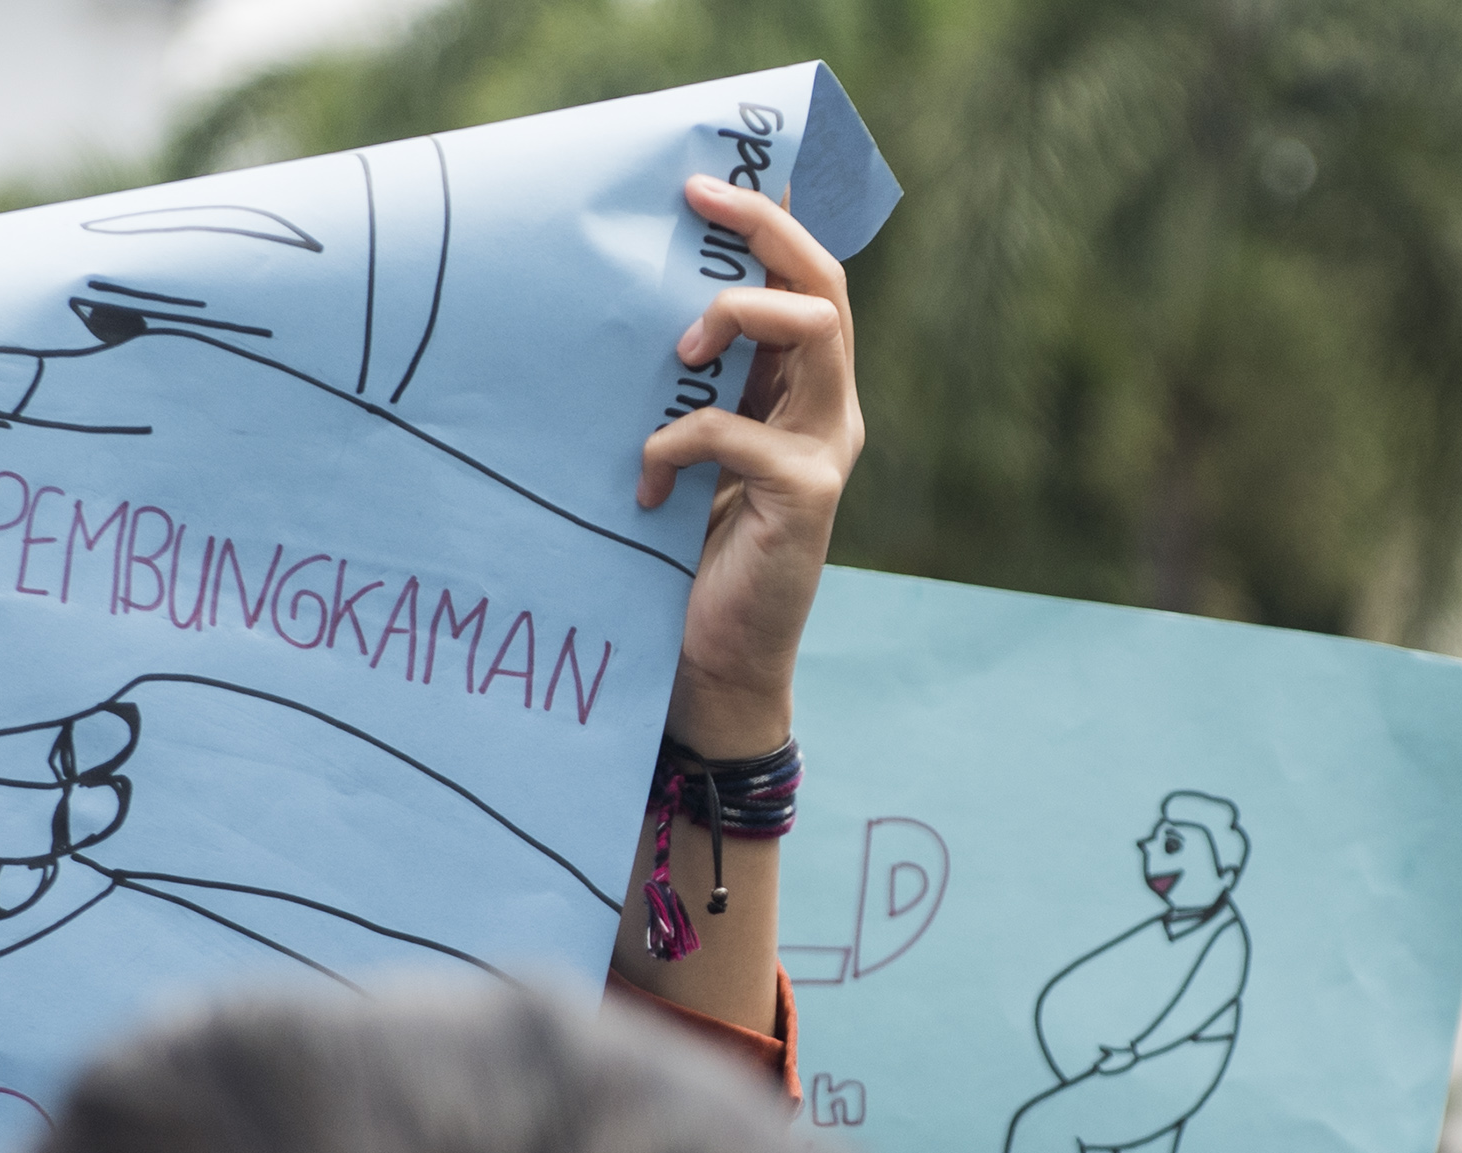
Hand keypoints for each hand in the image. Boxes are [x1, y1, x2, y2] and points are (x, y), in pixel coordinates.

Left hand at [641, 176, 861, 757]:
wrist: (711, 664)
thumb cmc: (685, 556)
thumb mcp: (685, 449)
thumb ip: (689, 389)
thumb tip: (633, 300)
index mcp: (802, 392)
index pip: (807, 281)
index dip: (772, 220)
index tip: (705, 178)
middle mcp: (829, 412)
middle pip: (822, 286)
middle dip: (764, 228)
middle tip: (696, 200)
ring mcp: (826, 453)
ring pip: (812, 331)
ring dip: (733, 317)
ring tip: (677, 358)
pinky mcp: (806, 498)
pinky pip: (737, 431)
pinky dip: (676, 443)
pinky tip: (648, 485)